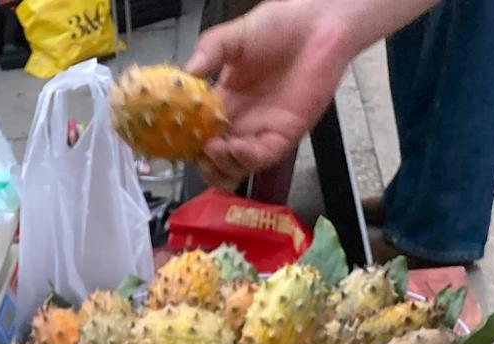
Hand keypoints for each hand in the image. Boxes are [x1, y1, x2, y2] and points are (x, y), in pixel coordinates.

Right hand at [187, 0, 358, 188]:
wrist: (317, 25)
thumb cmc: (281, 26)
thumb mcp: (234, 35)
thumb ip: (209, 51)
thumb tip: (188, 71)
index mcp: (225, 101)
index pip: (200, 132)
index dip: (188, 141)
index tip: (177, 139)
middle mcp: (241, 121)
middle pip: (215, 159)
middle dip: (204, 163)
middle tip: (198, 152)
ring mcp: (261, 131)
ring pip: (236, 167)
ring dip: (222, 166)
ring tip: (214, 149)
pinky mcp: (284, 136)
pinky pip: (261, 158)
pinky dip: (246, 158)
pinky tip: (236, 146)